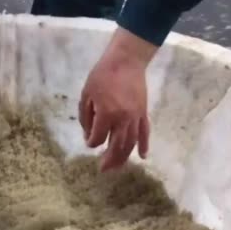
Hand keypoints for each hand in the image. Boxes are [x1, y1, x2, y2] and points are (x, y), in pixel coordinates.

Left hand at [79, 28, 156, 171]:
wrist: (127, 59)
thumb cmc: (103, 74)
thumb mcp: (86, 94)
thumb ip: (86, 117)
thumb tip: (88, 134)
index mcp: (107, 114)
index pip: (98, 138)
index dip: (92, 142)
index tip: (89, 141)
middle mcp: (122, 119)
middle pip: (116, 146)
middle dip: (109, 160)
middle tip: (103, 170)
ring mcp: (135, 117)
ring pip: (130, 143)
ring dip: (123, 158)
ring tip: (117, 167)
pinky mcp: (143, 113)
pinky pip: (145, 132)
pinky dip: (144, 145)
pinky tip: (142, 157)